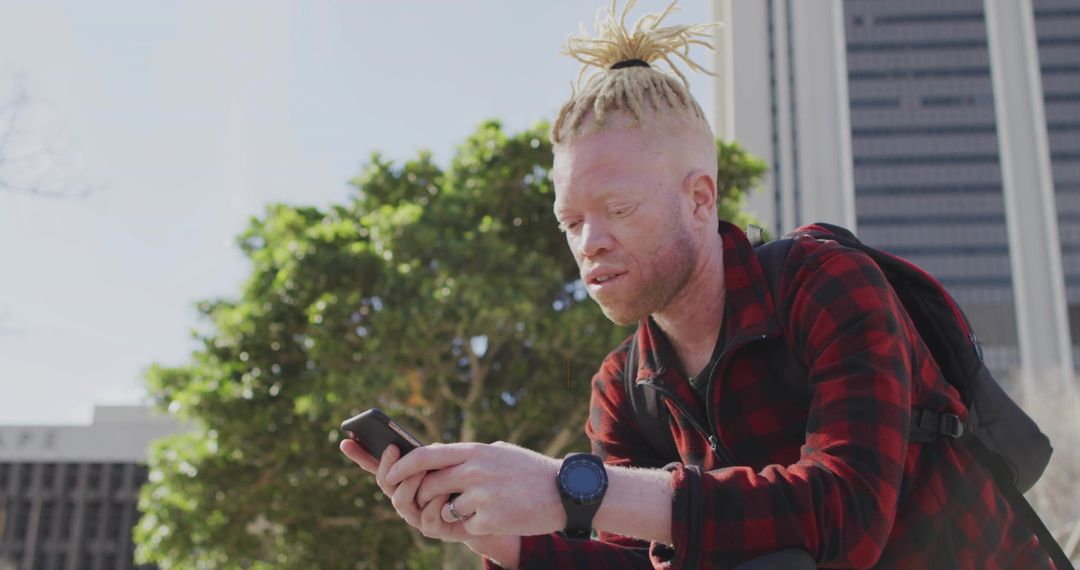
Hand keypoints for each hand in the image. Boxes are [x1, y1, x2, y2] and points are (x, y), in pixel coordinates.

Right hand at [339, 440, 473, 542]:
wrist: (480, 511)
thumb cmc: (459, 482)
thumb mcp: (443, 462)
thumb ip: (428, 456)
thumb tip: (421, 445)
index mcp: (403, 478)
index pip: (376, 466)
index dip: (359, 455)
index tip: (345, 441)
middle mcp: (403, 496)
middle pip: (385, 482)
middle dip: (387, 465)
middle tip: (393, 449)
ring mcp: (414, 514)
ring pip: (399, 500)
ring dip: (411, 482)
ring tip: (424, 470)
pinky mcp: (431, 528)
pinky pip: (426, 516)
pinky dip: (435, 501)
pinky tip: (446, 492)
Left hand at [385, 441, 563, 536]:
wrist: (565, 491)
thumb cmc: (530, 472)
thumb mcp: (497, 453)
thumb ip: (468, 456)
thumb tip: (436, 458)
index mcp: (474, 450)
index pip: (425, 454)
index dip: (403, 465)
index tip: (391, 472)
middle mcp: (474, 469)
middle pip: (428, 485)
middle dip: (423, 497)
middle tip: (428, 503)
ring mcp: (481, 495)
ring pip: (445, 508)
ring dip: (452, 513)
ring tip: (475, 509)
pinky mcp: (490, 518)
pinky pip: (466, 527)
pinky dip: (474, 526)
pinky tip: (497, 517)